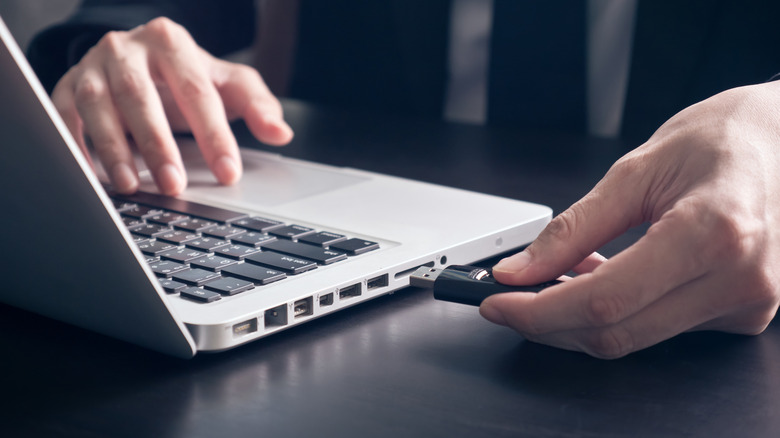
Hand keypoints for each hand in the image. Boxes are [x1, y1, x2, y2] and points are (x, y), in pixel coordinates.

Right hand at [51, 17, 292, 195]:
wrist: (139, 61)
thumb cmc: (186, 77)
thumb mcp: (227, 84)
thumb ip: (257, 105)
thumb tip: (280, 132)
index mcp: (171, 42)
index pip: (196, 91)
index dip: (214, 135)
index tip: (228, 172)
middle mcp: (127, 48)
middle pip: (141, 96)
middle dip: (158, 145)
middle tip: (175, 186)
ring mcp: (92, 65)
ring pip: (98, 105)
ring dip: (114, 148)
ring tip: (133, 186)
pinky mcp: (68, 86)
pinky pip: (66, 116)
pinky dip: (78, 146)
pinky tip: (97, 176)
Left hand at [480, 81, 779, 358]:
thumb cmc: (723, 139)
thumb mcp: (637, 169)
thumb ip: (573, 228)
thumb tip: (520, 270)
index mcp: (712, 233)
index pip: (605, 300)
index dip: (539, 311)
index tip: (497, 302)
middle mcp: (738, 280)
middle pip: (615, 333)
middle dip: (548, 323)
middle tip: (510, 299)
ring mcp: (746, 304)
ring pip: (634, 337)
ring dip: (580, 317)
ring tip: (559, 275)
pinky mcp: (743, 315)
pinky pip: (660, 328)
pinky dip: (617, 312)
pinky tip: (604, 278)